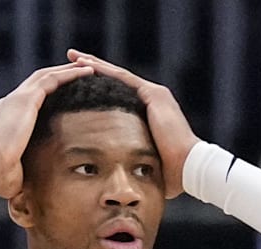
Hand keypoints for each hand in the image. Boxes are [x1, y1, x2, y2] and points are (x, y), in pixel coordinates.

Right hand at [0, 62, 93, 198]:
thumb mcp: (14, 170)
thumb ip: (22, 168)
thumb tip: (27, 187)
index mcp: (5, 117)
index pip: (29, 99)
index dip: (47, 93)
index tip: (64, 93)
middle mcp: (9, 103)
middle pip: (38, 82)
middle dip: (59, 75)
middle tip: (79, 72)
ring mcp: (17, 99)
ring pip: (47, 75)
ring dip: (69, 70)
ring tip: (89, 68)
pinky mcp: (26, 99)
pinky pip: (53, 79)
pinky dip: (71, 74)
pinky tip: (88, 72)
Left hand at [66, 49, 199, 198]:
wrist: (189, 168)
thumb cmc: (170, 174)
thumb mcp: (145, 163)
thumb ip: (132, 162)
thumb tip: (116, 178)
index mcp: (149, 113)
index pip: (118, 95)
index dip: (98, 87)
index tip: (78, 82)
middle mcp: (152, 99)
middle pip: (116, 80)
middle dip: (92, 69)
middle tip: (71, 59)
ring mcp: (154, 94)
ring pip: (117, 75)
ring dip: (94, 65)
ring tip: (73, 57)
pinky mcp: (154, 95)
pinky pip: (123, 78)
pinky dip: (104, 71)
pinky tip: (85, 65)